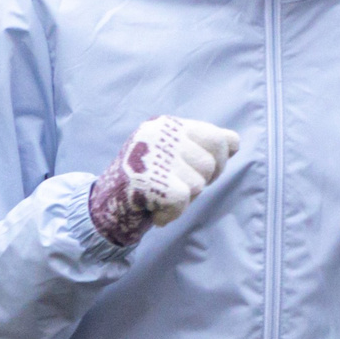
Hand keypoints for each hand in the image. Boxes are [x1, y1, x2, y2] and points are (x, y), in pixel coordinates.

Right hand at [87, 117, 239, 246]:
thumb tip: (233, 143)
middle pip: (211, 165)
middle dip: (201, 183)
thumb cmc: (148, 179)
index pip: (219, 139)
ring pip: (197, 184)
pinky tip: (157, 211)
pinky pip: (181, 200)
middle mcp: (158, 134)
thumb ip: (201, 145)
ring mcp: (151, 156)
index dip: (220, 160)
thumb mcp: (174, 153)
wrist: (106, 204)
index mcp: (168, 125)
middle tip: (177, 187)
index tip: (205, 171)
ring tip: (162, 196)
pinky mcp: (147, 179)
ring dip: (185, 199)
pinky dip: (172, 213)